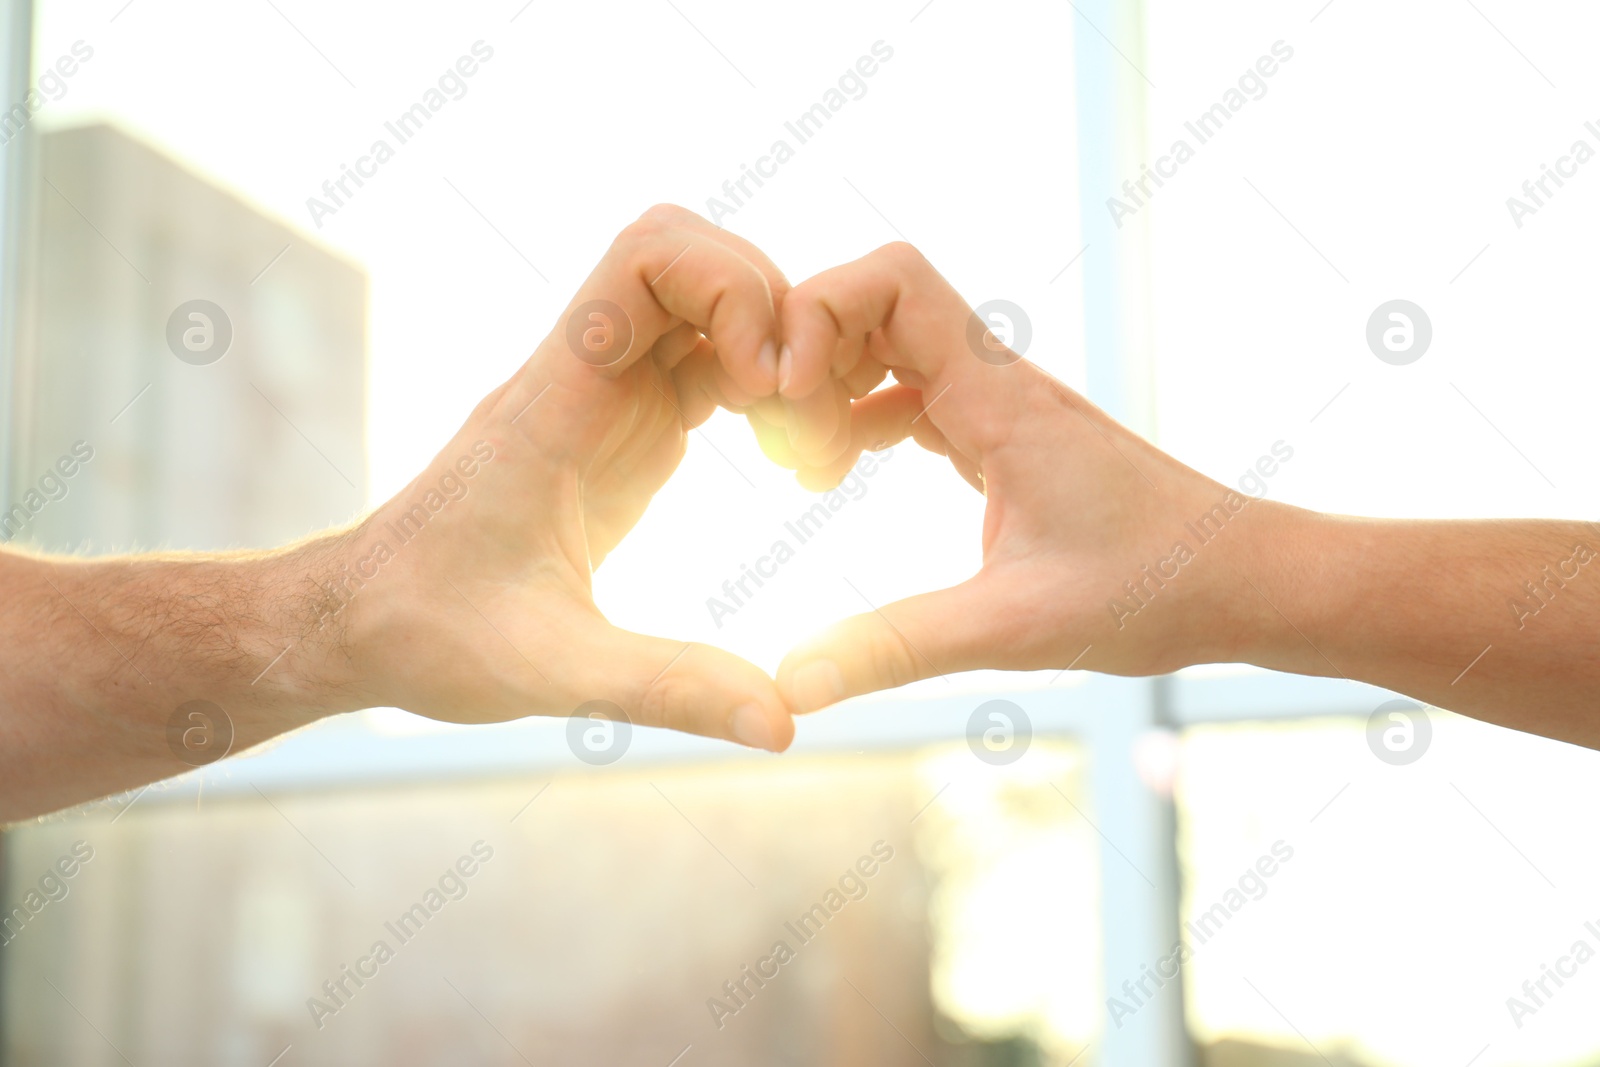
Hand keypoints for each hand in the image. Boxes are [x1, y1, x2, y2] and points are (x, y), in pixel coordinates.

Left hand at [338, 206, 804, 749]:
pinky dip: (763, 387)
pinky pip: (709, 362)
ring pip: (708, 304)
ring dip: (775, 352)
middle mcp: (583, 373)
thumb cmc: (430, 633)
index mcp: (557, 396)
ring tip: (809, 450)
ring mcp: (606, 394)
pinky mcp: (623, 428)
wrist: (361, 622)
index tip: (767, 385)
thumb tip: (785, 726)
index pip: (646, 256)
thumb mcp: (550, 670)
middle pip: (694, 258)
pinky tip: (790, 461)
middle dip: (774, 313)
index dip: (729, 288)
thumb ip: (667, 688)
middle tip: (805, 419)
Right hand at [770, 243, 1287, 711]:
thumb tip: (792, 685)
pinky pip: (914, 393)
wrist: (1246, 580)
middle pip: (876, 302)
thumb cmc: (1156, 590)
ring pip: (892, 346)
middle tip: (783, 443)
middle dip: (809, 352)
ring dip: (833, 387)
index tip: (786, 395)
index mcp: (1000, 400)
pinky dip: (863, 417)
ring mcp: (1003, 407)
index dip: (819, 313)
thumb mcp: (1015, 628)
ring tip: (803, 466)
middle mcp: (999, 384)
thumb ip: (898, 648)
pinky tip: (842, 474)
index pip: (892, 281)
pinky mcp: (1007, 438)